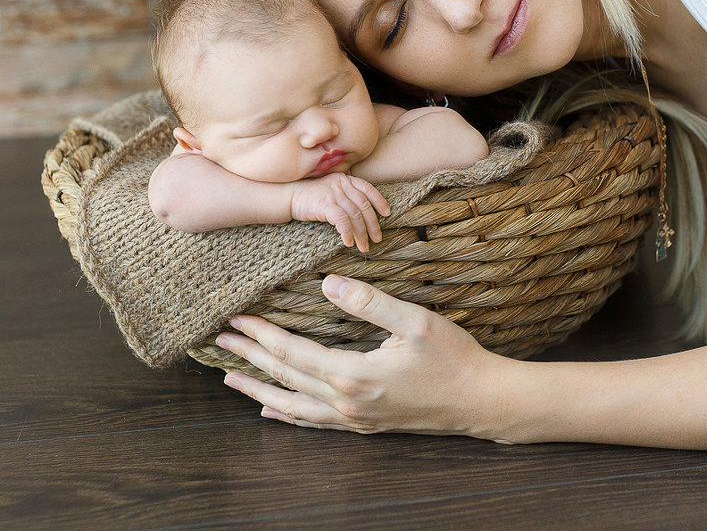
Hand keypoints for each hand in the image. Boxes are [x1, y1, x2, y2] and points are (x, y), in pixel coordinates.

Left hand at [216, 276, 508, 439]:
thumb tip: (328, 284)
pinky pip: (315, 423)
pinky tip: (274, 412)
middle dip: (251, 359)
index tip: (237, 319)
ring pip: (293, 407)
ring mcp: (355, 419)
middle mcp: (347, 403)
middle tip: (221, 341)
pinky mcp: (367, 425)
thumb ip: (370, 302)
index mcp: (353, 374)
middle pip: (286, 378)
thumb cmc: (453, 357)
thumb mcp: (415, 321)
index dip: (262, 334)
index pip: (293, 352)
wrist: (482, 400)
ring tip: (232, 380)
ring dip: (260, 391)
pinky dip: (289, 415)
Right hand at [289, 174, 389, 249]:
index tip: (387, 214)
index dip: (379, 201)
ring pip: (355, 215)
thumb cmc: (310, 197)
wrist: (288, 196)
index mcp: (345, 179)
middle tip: (376, 239)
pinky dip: (348, 232)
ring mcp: (333, 194)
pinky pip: (342, 220)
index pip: (368, 189)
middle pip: (364, 206)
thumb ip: (345, 196)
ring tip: (364, 246)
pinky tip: (348, 242)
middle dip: (373, 224)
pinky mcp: (325, 205)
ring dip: (361, 233)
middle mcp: (341, 184)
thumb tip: (362, 213)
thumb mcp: (331, 191)